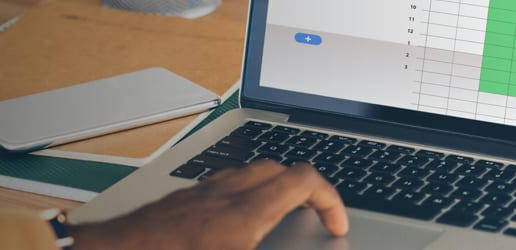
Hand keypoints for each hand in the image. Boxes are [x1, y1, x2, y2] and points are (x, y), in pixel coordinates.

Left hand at [69, 160, 347, 248]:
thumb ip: (272, 246)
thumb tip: (302, 245)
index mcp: (246, 212)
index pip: (306, 181)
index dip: (331, 200)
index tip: (338, 226)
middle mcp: (224, 194)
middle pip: (280, 169)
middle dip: (305, 190)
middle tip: (314, 217)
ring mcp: (198, 194)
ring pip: (248, 173)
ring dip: (272, 189)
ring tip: (279, 217)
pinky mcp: (178, 202)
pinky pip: (219, 186)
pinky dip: (239, 196)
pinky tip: (232, 223)